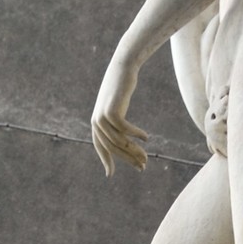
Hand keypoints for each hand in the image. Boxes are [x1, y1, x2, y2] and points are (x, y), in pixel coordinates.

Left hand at [91, 53, 145, 174]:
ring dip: (135, 151)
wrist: (122, 68)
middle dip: (128, 159)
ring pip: (120, 142)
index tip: (110, 174)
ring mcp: (102, 117)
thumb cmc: (121, 89)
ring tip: (146, 157)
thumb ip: (116, 123)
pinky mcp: (112, 112)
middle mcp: (96, 121)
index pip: (101, 147)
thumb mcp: (117, 107)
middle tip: (142, 166)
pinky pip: (126, 130)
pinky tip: (146, 137)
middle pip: (113, 148)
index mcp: (96, 123)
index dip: (106, 161)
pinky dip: (136, 135)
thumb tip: (123, 141)